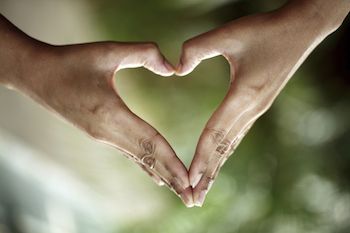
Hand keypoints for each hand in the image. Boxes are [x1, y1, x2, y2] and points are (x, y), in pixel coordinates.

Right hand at [0, 18, 193, 205]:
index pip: (149, 142)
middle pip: (147, 159)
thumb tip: (173, 68)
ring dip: (162, 176)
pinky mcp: (99, 135)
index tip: (188, 180)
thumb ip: (143, 53)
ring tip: (179, 192)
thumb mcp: (108, 51)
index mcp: (111, 114)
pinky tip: (157, 178)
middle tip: (191, 198)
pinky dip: (146, 168)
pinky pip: (129, 155)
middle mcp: (107, 132)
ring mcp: (102, 137)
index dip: (171, 161)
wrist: (36, 75)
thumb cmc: (71, 61)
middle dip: (171, 178)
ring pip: (139, 160)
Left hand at [176, 0, 349, 205]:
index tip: (188, 180)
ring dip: (216, 168)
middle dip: (207, 175)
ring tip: (204, 189)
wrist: (300, 29)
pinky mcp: (257, 106)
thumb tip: (176, 67)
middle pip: (223, 149)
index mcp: (243, 95)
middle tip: (193, 200)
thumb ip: (198, 48)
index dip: (200, 158)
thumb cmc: (266, 30)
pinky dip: (224, 153)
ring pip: (231, 146)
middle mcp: (251, 109)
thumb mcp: (230, 33)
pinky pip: (236, 135)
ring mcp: (256, 110)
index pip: (215, 134)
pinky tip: (219, 161)